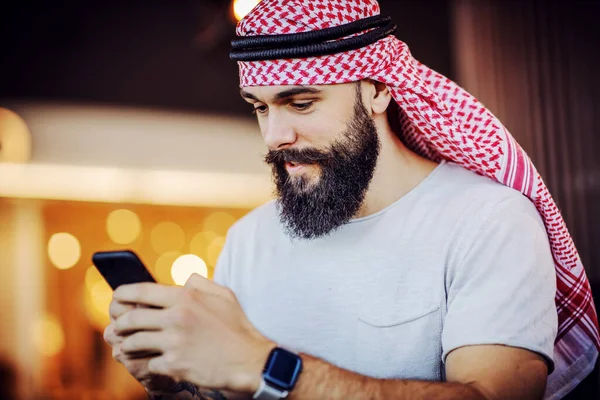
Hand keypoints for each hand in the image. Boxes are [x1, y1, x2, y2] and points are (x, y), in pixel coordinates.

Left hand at [112, 274, 274, 393]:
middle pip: (132, 318)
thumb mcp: (224, 295)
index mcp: (186, 297)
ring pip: (134, 342)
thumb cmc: (237, 327)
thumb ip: (201, 283)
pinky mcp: (175, 364)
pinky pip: (148, 363)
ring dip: (127, 345)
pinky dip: (147, 364)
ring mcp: (175, 341)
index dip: (123, 293)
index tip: (115, 297)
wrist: (249, 360)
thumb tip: (184, 279)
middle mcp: (177, 317)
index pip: (143, 290)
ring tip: (127, 346)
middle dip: (119, 322)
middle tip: (116, 326)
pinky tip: (151, 363)